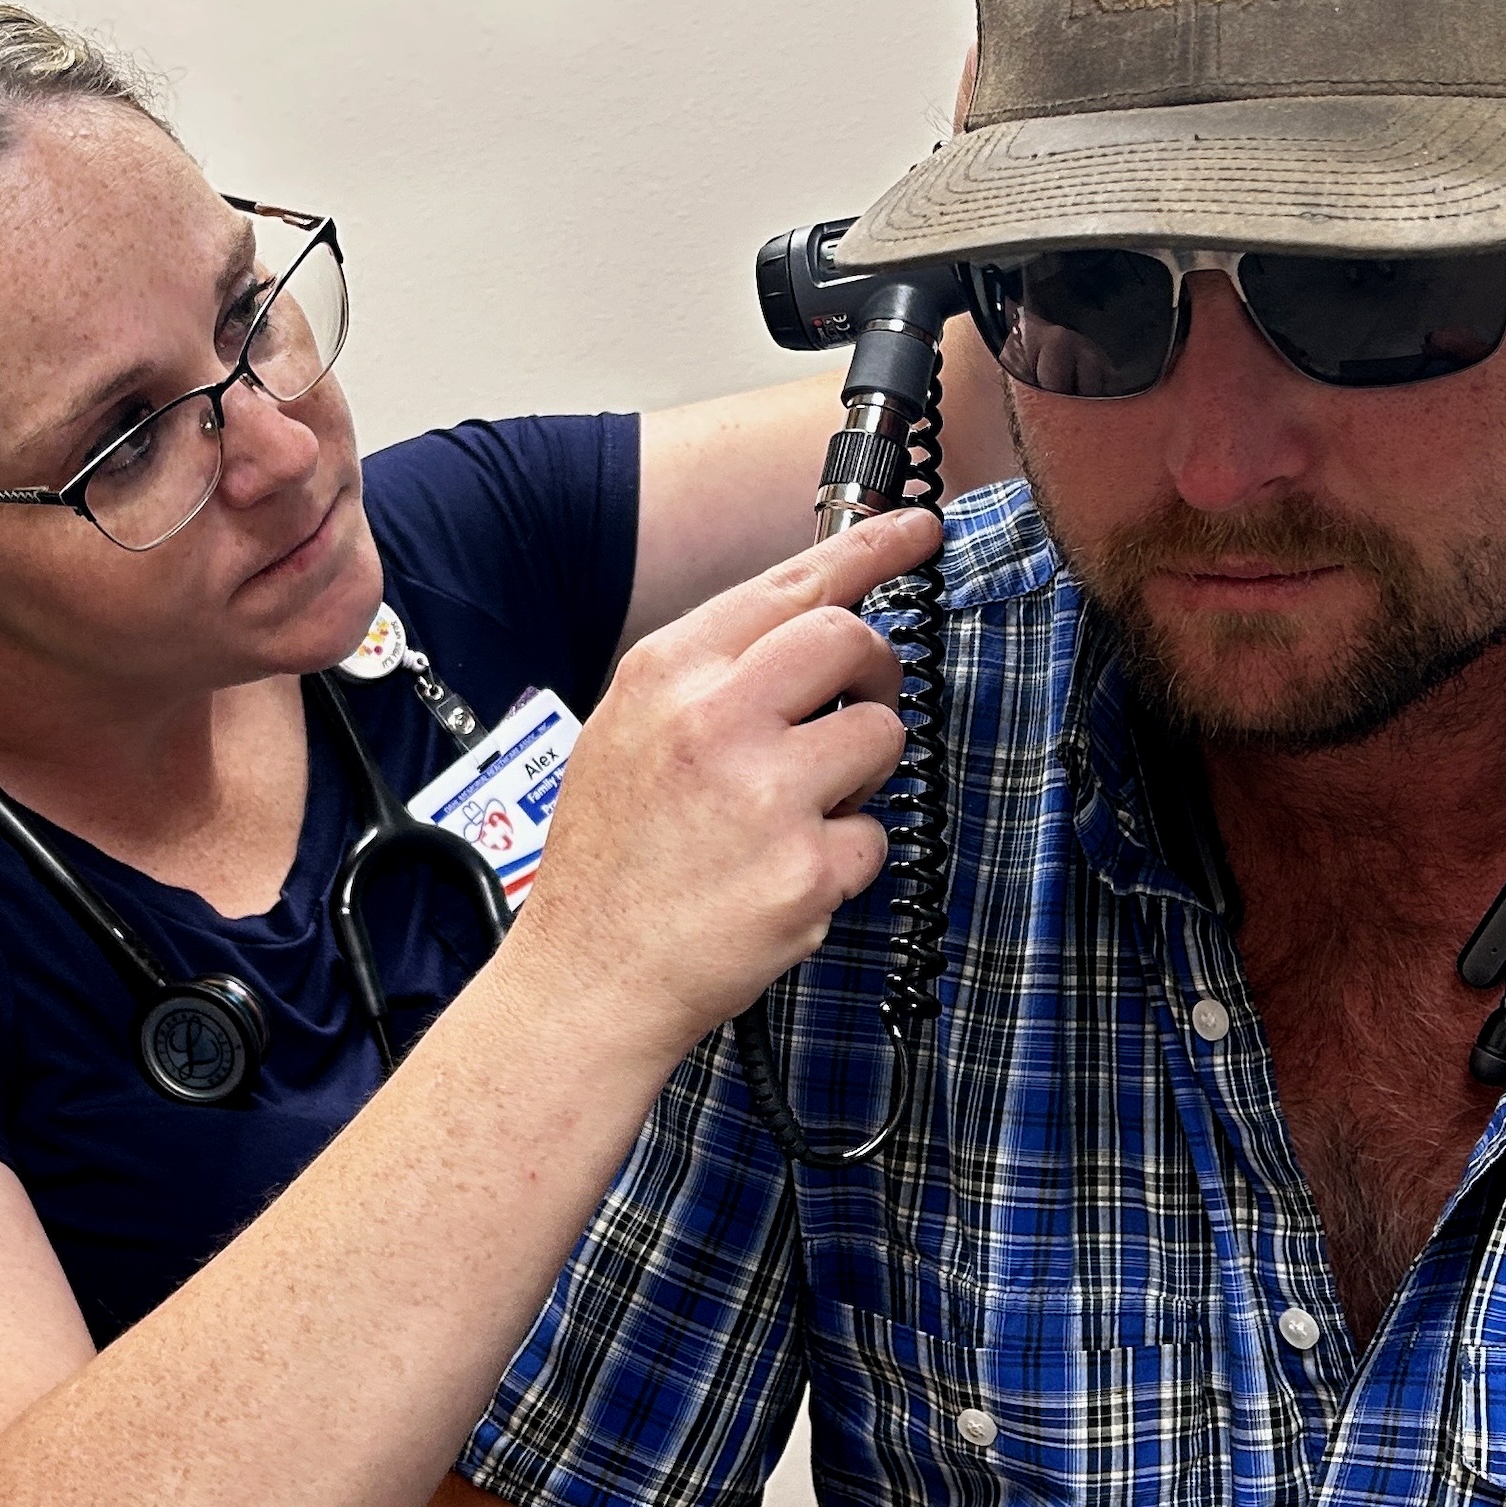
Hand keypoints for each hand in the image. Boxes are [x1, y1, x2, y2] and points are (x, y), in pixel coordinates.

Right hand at [509, 511, 933, 1061]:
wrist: (588, 976)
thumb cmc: (611, 859)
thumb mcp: (630, 731)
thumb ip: (712, 673)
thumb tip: (808, 621)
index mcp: (668, 674)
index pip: (792, 584)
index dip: (870, 549)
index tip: (917, 530)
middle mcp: (717, 719)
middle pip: (852, 641)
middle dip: (874, 671)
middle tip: (854, 709)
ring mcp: (766, 793)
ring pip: (882, 734)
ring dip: (860, 772)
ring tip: (796, 812)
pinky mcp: (807, 867)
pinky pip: (875, 834)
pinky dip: (845, 857)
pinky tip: (783, 877)